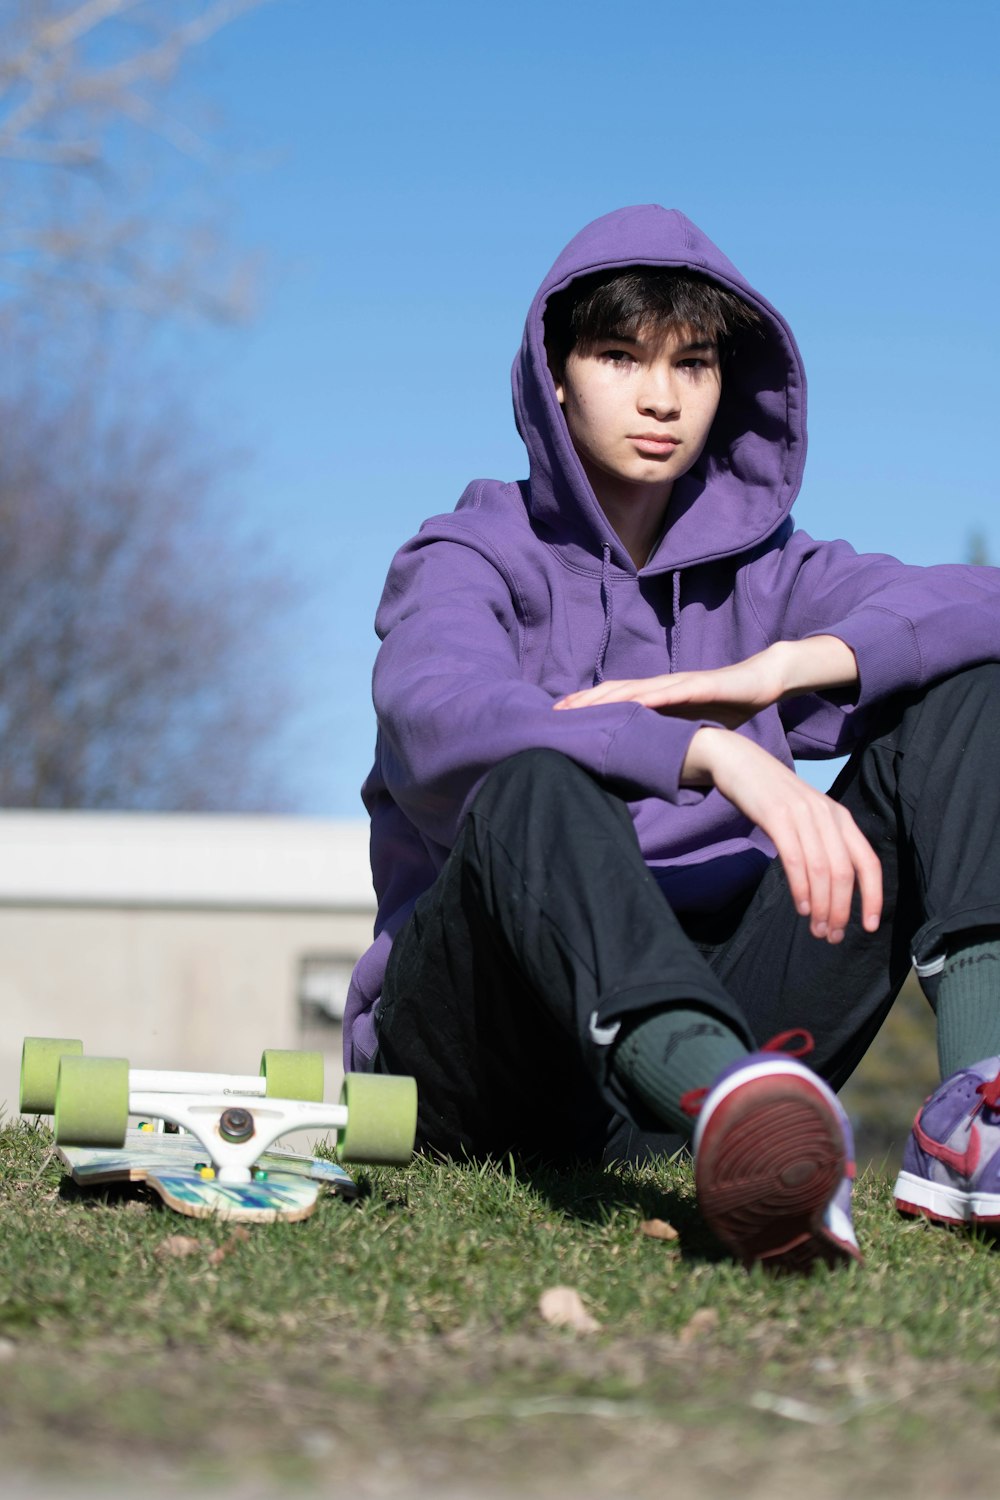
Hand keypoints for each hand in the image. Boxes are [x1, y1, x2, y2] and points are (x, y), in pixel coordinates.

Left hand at [554, 652, 784, 727]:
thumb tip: (649, 764)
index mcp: (658, 697)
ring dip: (608, 698)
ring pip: (637, 689)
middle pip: (616, 692)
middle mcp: (663, 687)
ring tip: (583, 708)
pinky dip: (653, 697)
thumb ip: (669, 739)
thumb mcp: (691, 728)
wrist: (761, 681)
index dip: (587, 708)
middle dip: (584, 702)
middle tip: (555, 714)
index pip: (615, 701)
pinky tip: (636, 704)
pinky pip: (674, 691)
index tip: (559, 720)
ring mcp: (680, 684)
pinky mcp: (702, 685)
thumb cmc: (726, 705)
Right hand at [683, 728, 881, 943]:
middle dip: (840, 910)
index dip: (873, 897)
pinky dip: (800, 887)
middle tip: (831, 936)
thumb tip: (834, 890)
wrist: (741, 762)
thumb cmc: (775, 798)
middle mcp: (828, 815)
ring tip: (816, 928)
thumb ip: (823, 844)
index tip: (868, 926)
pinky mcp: (777, 815)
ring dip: (821, 905)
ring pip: (821, 869)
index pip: (869, 862)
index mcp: (842, 818)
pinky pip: (794, 858)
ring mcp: (802, 814)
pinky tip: (800, 906)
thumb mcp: (808, 818)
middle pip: (844, 872)